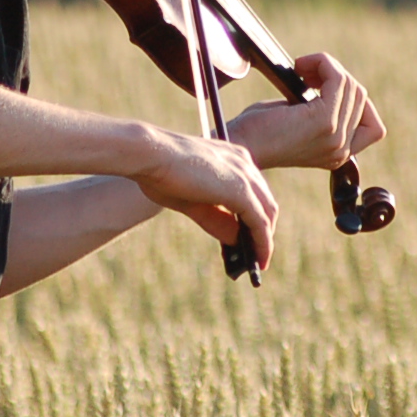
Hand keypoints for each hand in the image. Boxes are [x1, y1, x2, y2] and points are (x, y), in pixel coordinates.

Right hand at [131, 127, 278, 269]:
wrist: (149, 154)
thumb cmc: (161, 173)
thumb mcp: (192, 201)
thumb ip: (216, 218)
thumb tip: (235, 240)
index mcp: (232, 156)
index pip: (253, 190)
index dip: (253, 214)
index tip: (249, 236)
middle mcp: (244, 162)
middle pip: (265, 202)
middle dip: (263, 229)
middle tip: (257, 253)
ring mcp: (245, 175)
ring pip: (267, 213)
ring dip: (265, 240)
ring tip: (259, 262)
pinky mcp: (241, 191)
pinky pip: (260, 223)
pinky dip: (262, 243)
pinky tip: (259, 259)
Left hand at [226, 53, 386, 170]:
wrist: (238, 144)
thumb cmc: (259, 131)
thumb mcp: (300, 121)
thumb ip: (323, 109)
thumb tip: (336, 78)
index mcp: (339, 154)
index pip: (373, 126)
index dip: (354, 101)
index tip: (323, 88)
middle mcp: (342, 151)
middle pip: (361, 97)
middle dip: (335, 76)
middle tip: (304, 72)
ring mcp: (336, 138)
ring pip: (352, 86)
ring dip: (327, 67)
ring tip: (301, 69)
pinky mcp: (324, 122)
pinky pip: (338, 79)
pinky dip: (323, 64)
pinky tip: (301, 66)